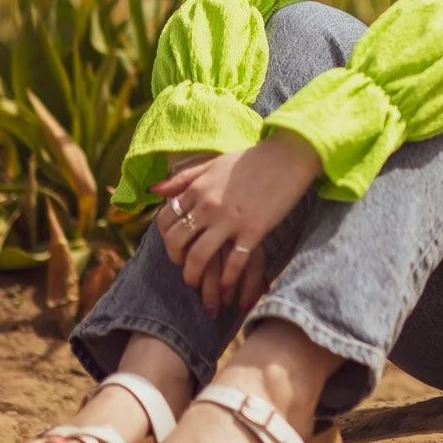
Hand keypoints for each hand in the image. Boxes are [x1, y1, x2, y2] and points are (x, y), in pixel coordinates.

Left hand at [150, 136, 321, 316]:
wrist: (286, 158)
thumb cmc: (250, 160)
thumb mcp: (212, 164)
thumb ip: (183, 178)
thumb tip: (155, 190)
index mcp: (197, 189)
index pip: (166, 220)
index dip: (165, 237)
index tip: (175, 246)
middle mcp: (208, 206)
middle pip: (177, 241)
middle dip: (176, 259)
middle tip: (183, 267)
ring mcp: (230, 220)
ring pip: (199, 256)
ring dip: (194, 275)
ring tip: (197, 283)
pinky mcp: (253, 231)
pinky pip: (233, 262)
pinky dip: (227, 278)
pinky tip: (227, 284)